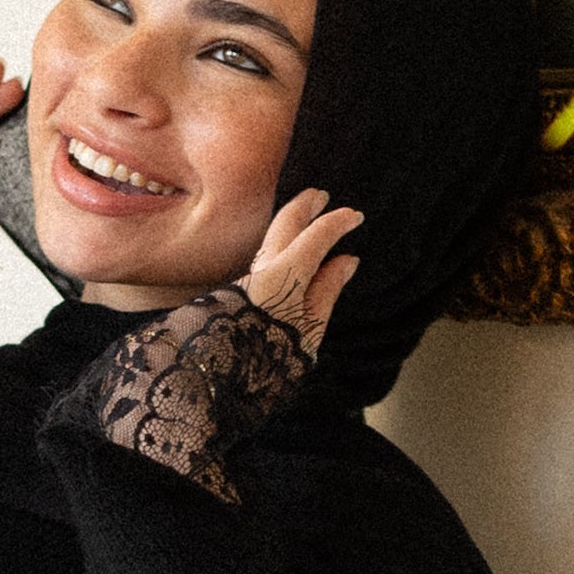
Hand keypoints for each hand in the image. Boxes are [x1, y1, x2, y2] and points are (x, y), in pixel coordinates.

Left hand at [235, 185, 364, 352]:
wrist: (217, 377)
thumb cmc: (269, 359)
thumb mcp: (310, 329)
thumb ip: (327, 291)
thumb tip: (346, 262)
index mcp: (285, 274)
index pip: (317, 235)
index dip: (338, 222)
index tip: (356, 216)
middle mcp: (263, 269)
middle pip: (284, 223)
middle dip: (304, 205)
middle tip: (320, 196)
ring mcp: (247, 279)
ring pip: (271, 242)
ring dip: (289, 227)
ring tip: (306, 224)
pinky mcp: (238, 292)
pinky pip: (265, 261)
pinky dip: (280, 250)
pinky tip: (288, 259)